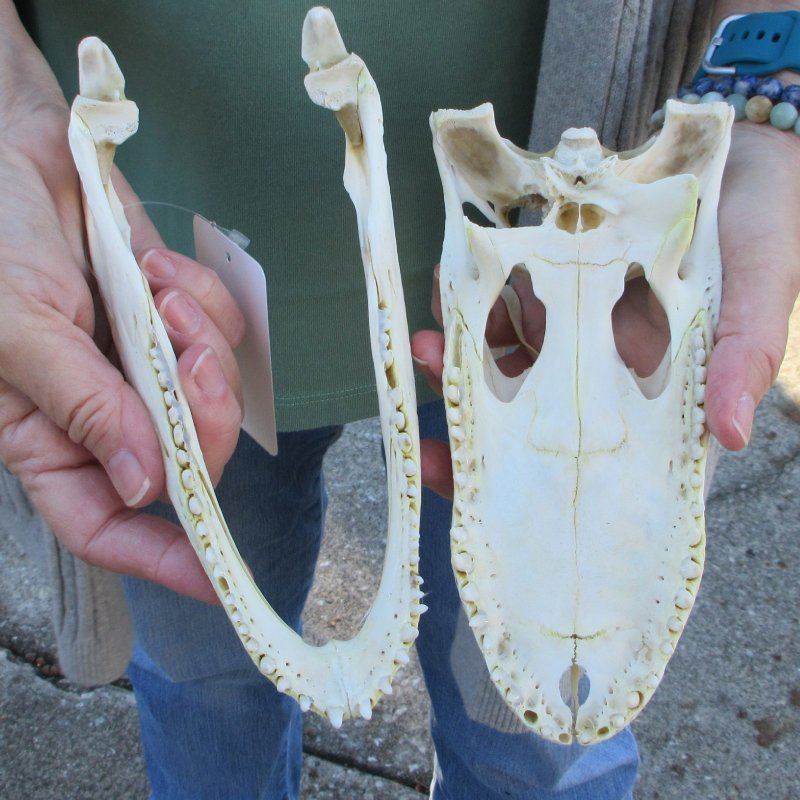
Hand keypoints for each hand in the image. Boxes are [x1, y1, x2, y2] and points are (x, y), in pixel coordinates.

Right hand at [0, 29, 243, 601]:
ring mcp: (145, 367)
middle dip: (202, 414)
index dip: (160, 559)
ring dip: (200, 344)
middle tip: (185, 351)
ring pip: (213, 398)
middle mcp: (104, 412)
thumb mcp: (16, 327)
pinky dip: (202, 300)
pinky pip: (222, 333)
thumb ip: (81, 405)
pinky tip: (155, 268)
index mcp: (48, 437)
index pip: (107, 524)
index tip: (217, 579)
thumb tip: (142, 486)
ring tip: (154, 291)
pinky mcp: (174, 320)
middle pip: (186, 460)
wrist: (15, 152)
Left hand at [412, 121, 799, 496]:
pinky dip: (475, 291)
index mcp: (655, 391)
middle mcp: (608, 366)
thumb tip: (729, 436)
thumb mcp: (764, 287)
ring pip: (509, 352)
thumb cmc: (766, 221)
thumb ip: (747, 353)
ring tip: (428, 342)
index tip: (468, 482)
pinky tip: (448, 283)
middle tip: (435, 399)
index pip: (590, 454)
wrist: (742, 146)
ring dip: (461, 351)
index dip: (528, 479)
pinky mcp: (558, 275)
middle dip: (473, 413)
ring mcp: (579, 320)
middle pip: (532, 410)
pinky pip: (508, 291)